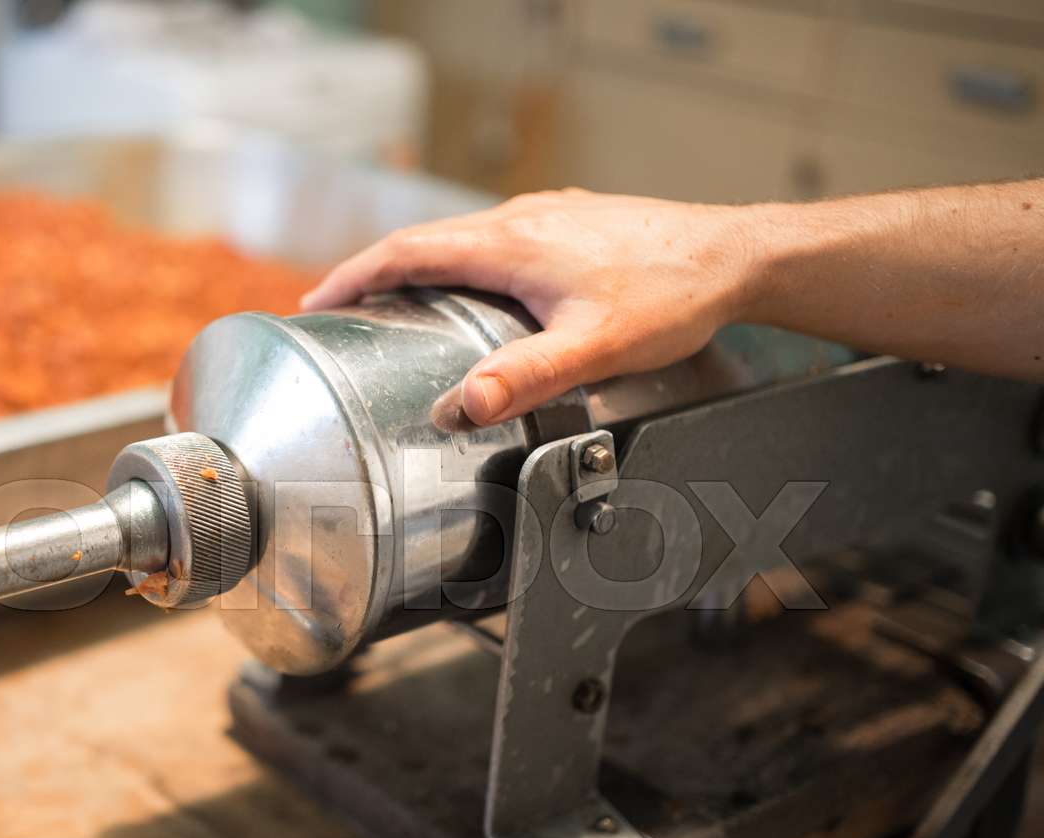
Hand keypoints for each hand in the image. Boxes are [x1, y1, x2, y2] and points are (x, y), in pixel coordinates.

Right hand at [300, 189, 761, 425]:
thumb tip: (464, 404)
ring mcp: (548, 215)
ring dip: (417, 265)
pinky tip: (475, 290)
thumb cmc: (673, 295)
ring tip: (394, 302)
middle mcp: (522, 218)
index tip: (317, 303)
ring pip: (460, 237)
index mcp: (511, 244)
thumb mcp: (595, 346)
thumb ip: (526, 376)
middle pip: (425, 240)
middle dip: (373, 273)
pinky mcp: (572, 222)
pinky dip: (460, 261)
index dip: (352, 277)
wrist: (738, 257)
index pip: (406, 252)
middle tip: (340, 309)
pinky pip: (495, 238)